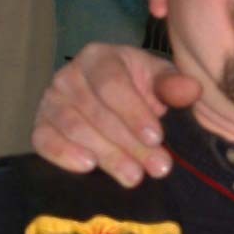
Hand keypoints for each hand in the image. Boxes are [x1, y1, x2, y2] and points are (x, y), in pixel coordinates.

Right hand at [31, 43, 200, 186]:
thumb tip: (191, 89)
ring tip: (134, 176)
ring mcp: (51, 100)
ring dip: (106, 155)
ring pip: (74, 129)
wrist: (119, 97)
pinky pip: (43, 140)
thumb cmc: (142, 87)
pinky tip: (88, 167)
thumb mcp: (161, 81)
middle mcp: (69, 75)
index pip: (112, 85)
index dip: (134, 113)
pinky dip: (63, 154)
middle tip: (157, 168)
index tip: (157, 138)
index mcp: (100, 57)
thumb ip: (174, 85)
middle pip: (95, 112)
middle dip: (129, 143)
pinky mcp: (41, 124)